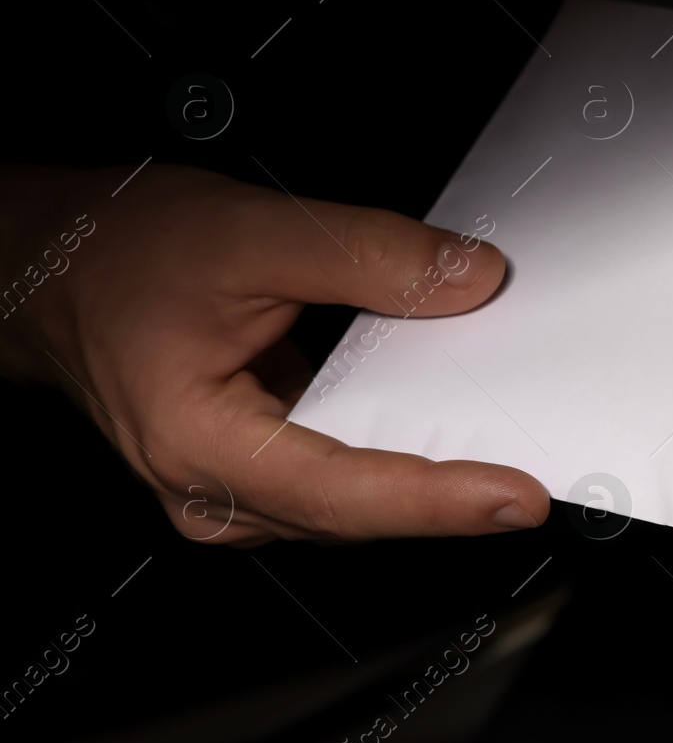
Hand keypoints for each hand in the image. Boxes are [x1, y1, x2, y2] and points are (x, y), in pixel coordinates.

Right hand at [5, 163, 548, 544]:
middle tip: (546, 472)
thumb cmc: (119, 255)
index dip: (438, 499)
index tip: (516, 498)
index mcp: (202, 444)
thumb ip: (368, 256)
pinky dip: (399, 450)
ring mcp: (237, 490)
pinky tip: (447, 423)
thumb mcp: (251, 232)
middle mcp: (218, 492)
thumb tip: (468, 280)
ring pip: (358, 501)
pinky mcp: (258, 470)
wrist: (55, 267)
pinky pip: (346, 475)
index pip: (346, 491)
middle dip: (452, 491)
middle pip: (362, 509)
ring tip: (511, 447)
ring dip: (432, 475)